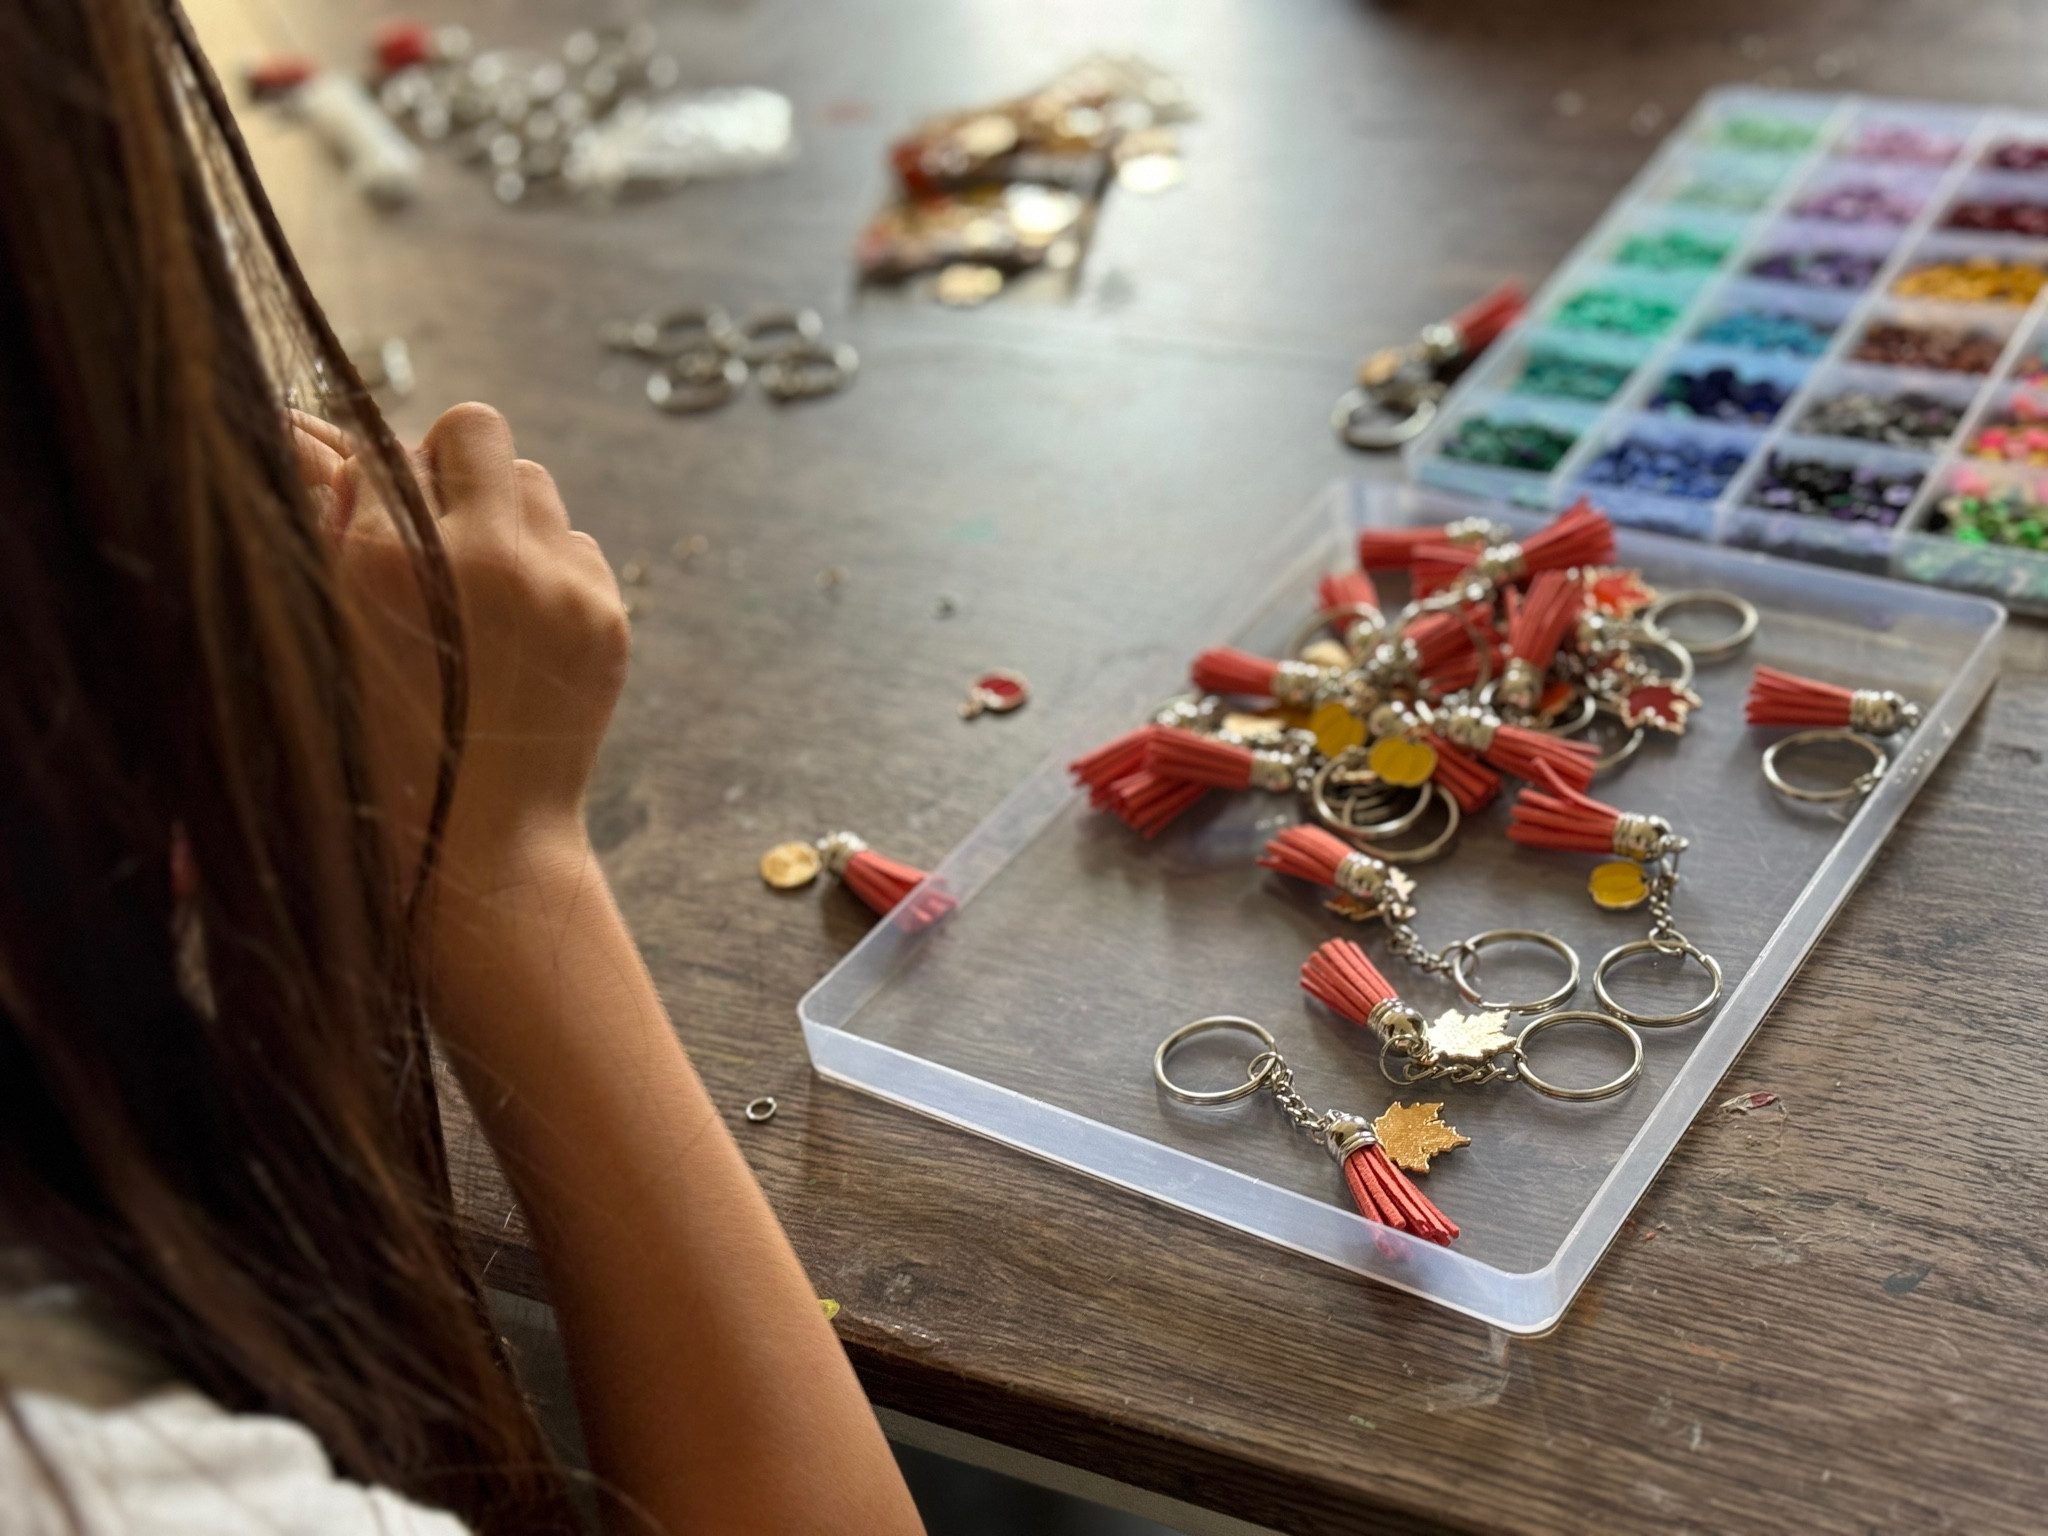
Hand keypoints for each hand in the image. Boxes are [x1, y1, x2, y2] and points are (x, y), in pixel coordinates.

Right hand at [295, 404, 628, 899]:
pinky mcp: (608, 617)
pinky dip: (547, 568)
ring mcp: (560, 586)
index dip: (375, 476)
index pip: (383, 445)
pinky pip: (576, 544)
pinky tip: (516, 628)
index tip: (371, 514)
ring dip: (503, 514)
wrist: (476, 842)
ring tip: (474, 585)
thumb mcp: (322, 633)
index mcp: (390, 559)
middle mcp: (485, 557)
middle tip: (430, 530)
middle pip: (476, 432)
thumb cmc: (374, 743)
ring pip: (535, 483)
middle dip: (450, 468)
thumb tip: (338, 448)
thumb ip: (330, 529)